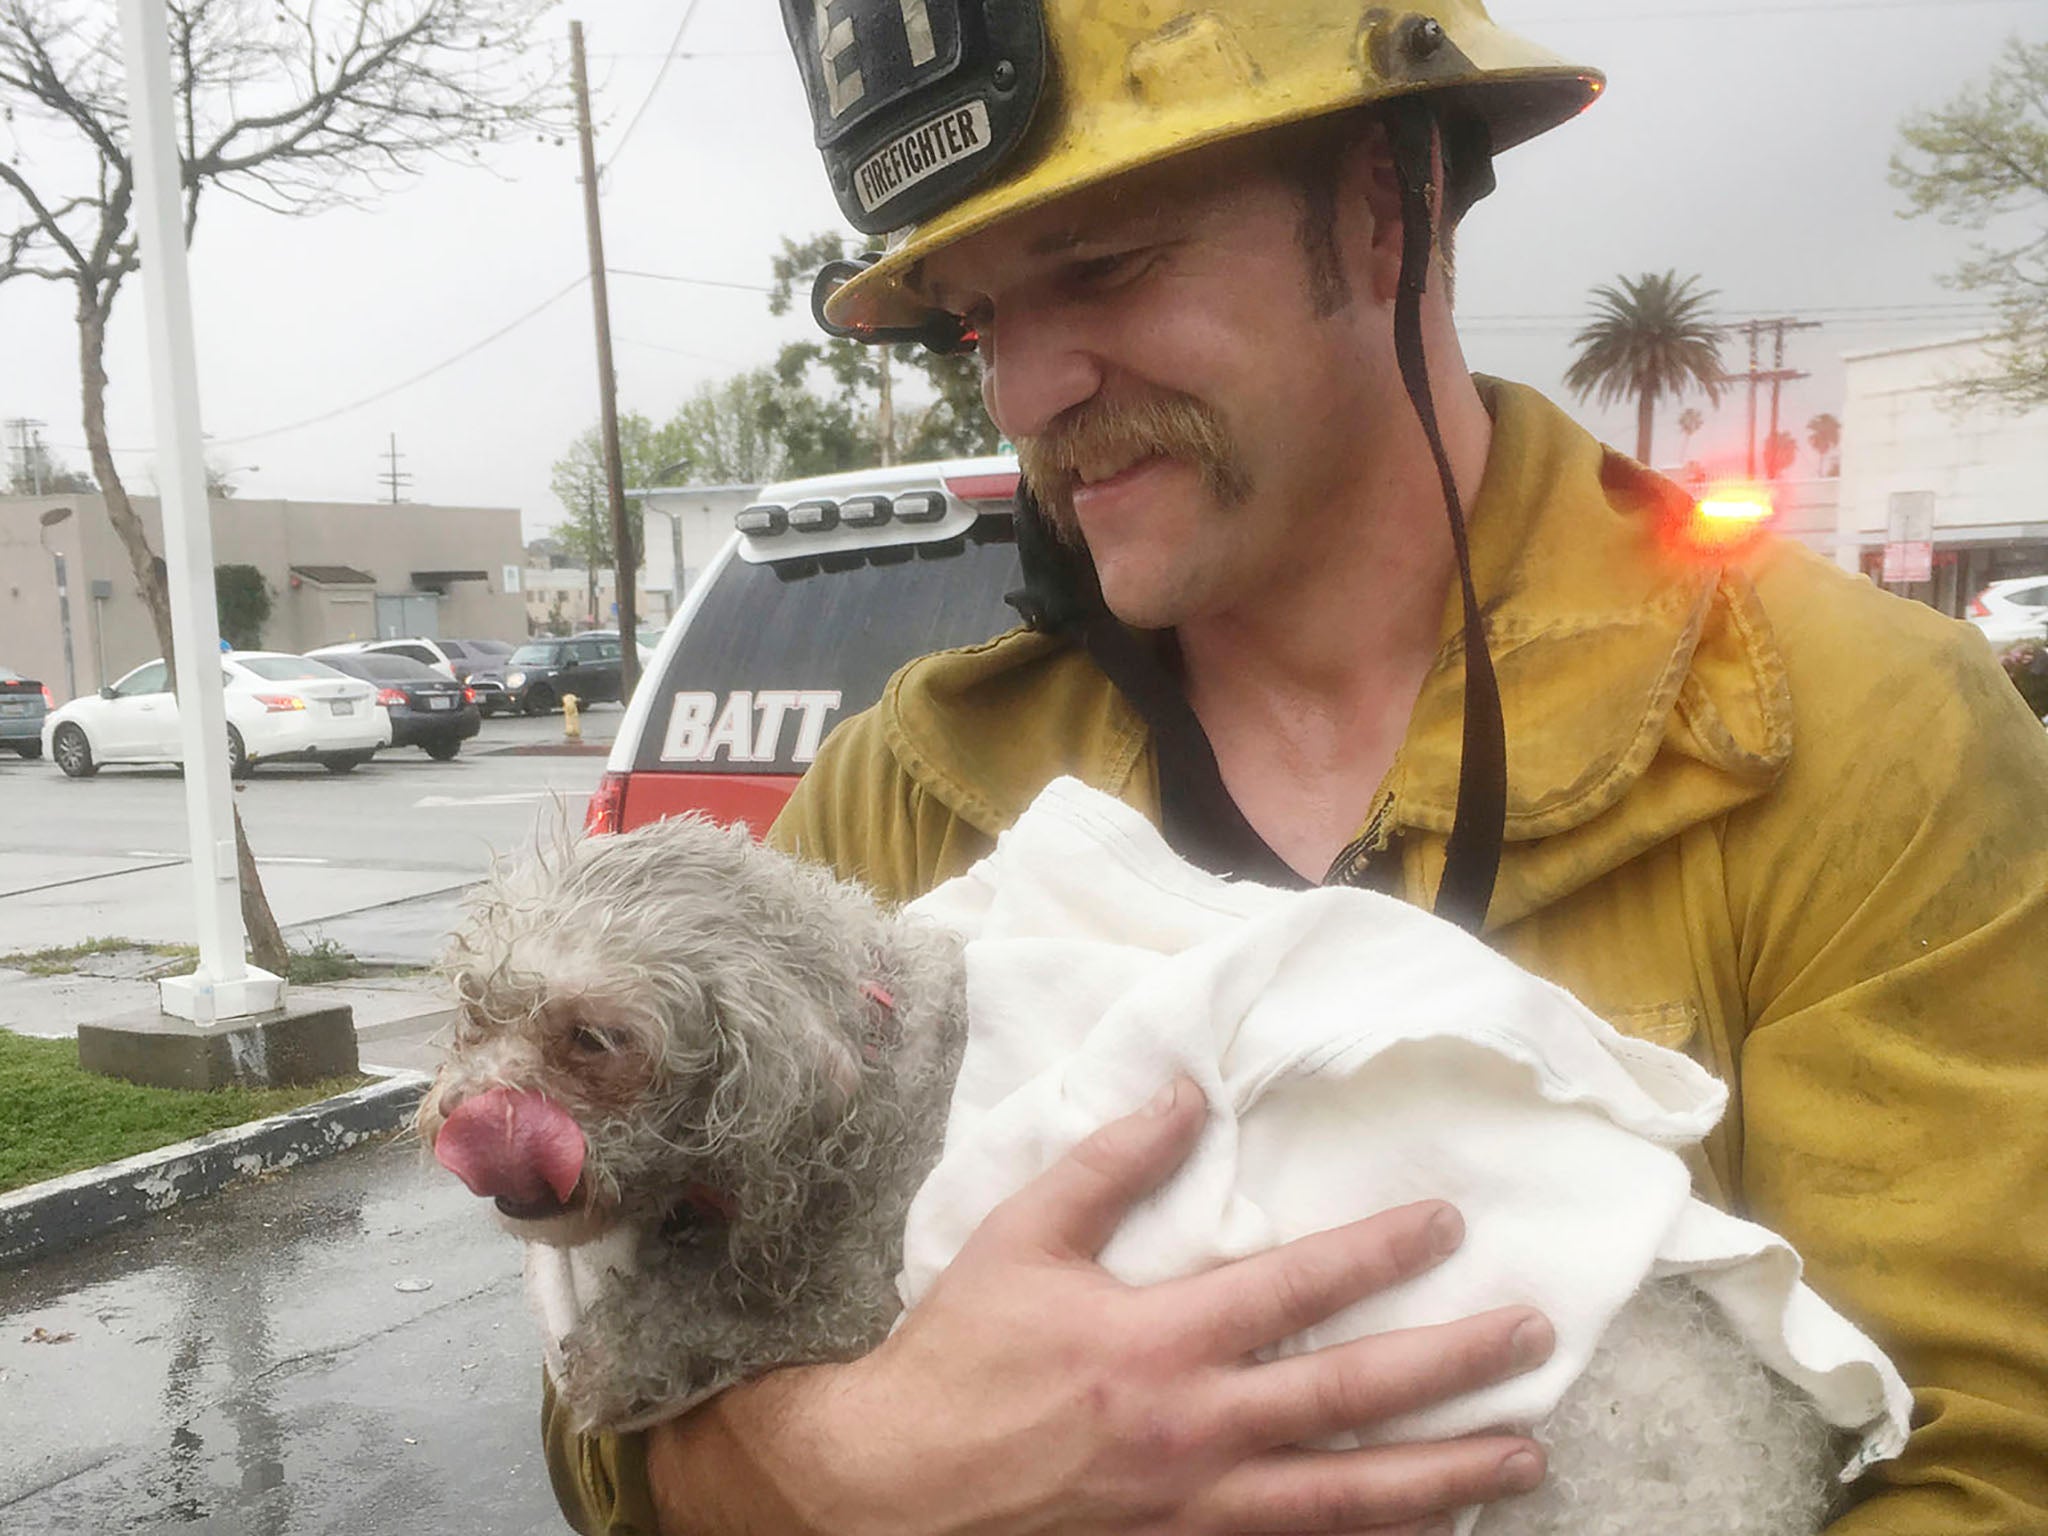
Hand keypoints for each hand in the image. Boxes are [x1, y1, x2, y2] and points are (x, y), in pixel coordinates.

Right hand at [650, 1077, 1552, 1535]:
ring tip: (1526, 1459)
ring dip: (1446, 1477)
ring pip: (1348, 1496)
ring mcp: (1198, 1509)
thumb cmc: (960, 1358)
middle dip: (1454, 1369)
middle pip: (1351, 1399)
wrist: (895, 1492)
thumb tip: (1187, 1098)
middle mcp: (1197, 1431)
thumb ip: (1110, 1167)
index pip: (1295, 1289)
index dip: (1378, 1253)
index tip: (1446, 1224)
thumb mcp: (1023, 1240)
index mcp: (1159, 1343)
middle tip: (1533, 1338)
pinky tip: (1423, 1529)